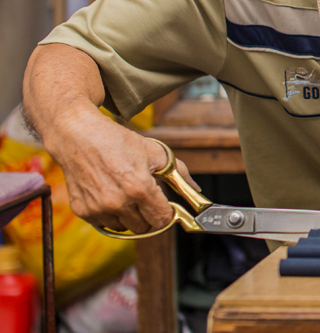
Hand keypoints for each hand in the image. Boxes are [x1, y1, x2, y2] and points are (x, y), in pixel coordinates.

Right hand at [45, 104, 197, 234]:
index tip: (167, 206)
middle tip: (146, 197)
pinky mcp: (82, 211)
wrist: (78, 136)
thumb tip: (196, 191)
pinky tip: (110, 194)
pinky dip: (111, 215)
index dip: (168, 213)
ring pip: (125, 228)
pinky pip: (105, 224)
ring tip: (126, 193)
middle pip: (145, 228)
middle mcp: (118, 202)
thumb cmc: (118, 142)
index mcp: (139, 188)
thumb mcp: (156, 153)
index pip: (162, 220)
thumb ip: (179, 174)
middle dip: (149, 214)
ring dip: (129, 216)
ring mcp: (98, 208)